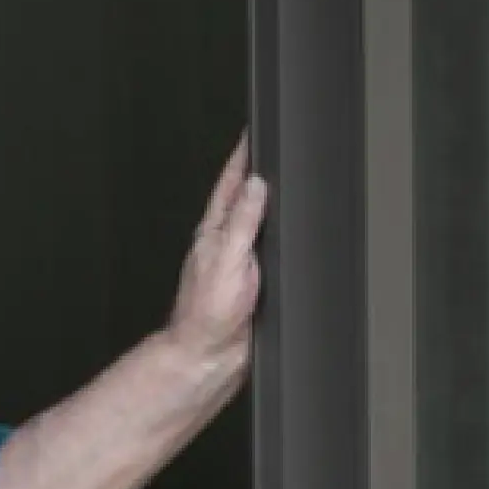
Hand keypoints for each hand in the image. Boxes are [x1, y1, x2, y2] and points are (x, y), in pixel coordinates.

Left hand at [166, 131, 266, 373]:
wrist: (209, 355)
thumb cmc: (207, 313)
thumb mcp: (227, 259)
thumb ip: (242, 221)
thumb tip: (255, 185)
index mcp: (213, 232)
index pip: (229, 184)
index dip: (240, 158)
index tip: (251, 133)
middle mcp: (223, 244)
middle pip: (242, 199)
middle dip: (253, 173)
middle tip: (264, 147)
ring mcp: (236, 263)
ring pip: (253, 223)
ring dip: (263, 202)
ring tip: (275, 179)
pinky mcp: (250, 282)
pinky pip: (265, 249)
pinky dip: (275, 235)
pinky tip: (281, 233)